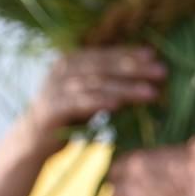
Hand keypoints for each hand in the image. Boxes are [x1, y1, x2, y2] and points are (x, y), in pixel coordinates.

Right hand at [24, 46, 164, 137]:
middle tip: (161, 71)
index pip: (105, 54)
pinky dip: (99, 102)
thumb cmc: (68, 118)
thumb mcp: (91, 97)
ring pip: (96, 84)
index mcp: (71, 61)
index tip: (154, 55)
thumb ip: (110, 86)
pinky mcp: (51, 108)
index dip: (129, 53)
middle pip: (103, 66)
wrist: (32, 142)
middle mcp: (61, 70)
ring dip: (125, 87)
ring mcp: (54, 88)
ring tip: (151, 92)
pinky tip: (118, 104)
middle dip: (134, 68)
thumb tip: (146, 80)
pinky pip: (79, 102)